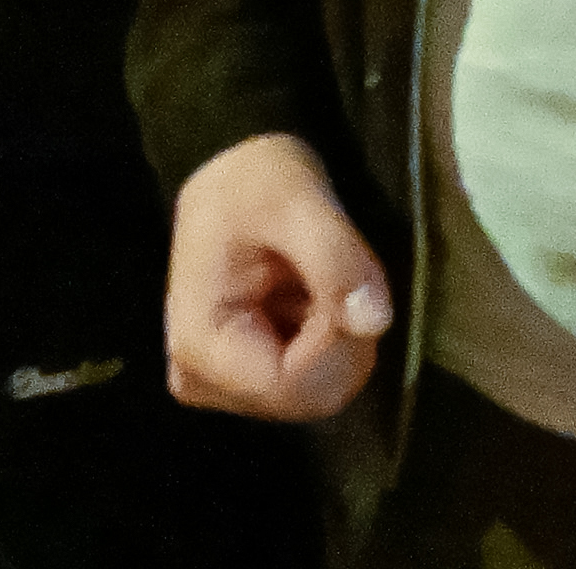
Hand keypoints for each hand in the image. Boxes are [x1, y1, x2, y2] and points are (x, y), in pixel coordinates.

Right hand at [162, 131, 390, 421]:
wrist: (233, 179)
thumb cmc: (254, 182)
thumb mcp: (296, 201)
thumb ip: (336, 260)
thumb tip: (376, 322)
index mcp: (199, 344)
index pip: (290, 384)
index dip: (336, 343)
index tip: (346, 284)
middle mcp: (203, 381)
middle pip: (308, 397)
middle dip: (343, 337)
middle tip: (336, 273)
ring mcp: (225, 387)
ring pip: (319, 392)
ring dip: (341, 336)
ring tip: (319, 278)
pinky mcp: (247, 381)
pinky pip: (315, 382)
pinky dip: (334, 340)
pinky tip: (315, 295)